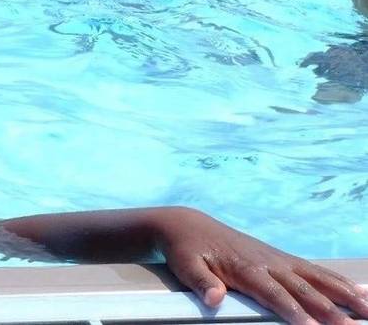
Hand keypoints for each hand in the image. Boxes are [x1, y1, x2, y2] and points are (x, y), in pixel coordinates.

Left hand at [156, 208, 367, 323]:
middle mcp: (268, 264)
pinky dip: (339, 282)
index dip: (294, 311)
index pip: (275, 294)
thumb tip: (214, 298)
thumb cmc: (187, 251)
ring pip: (318, 278)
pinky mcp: (282, 259)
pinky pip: (315, 272)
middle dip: (330, 310)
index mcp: (246, 269)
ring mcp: (278, 260)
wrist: (189, 225)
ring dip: (345, 294)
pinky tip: (360, 292)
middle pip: (304, 289)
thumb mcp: (186, 266)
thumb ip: (201, 283)